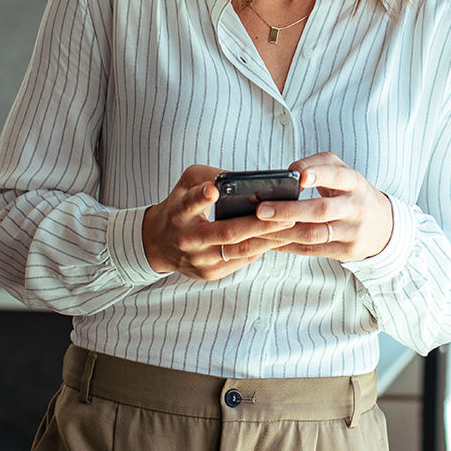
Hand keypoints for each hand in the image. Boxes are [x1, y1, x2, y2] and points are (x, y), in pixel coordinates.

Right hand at [141, 165, 298, 280]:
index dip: (201, 196)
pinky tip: (280, 240)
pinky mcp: (209, 274)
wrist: (157, 243)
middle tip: (287, 215)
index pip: (189, 203)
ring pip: (239, 251)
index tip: (214, 189)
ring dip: (268, 240)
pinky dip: (260, 249)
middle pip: (227, 233)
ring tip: (292, 228)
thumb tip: (248, 179)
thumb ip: (212, 176)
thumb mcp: (187, 183)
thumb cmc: (179, 206)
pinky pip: (241, 261)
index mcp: (178, 212)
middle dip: (259, 225)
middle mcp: (187, 239)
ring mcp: (199, 260)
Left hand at [259, 152, 394, 262]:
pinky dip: (289, 246)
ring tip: (258, 227)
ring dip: (284, 232)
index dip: (318, 175)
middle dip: (289, 210)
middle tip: (261, 210)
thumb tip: (286, 174)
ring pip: (314, 234)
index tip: (298, 177)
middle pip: (321, 210)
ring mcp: (353, 232)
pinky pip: (313, 250)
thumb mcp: (343, 173)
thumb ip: (316, 165)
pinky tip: (270, 241)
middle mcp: (356, 207)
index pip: (338, 176)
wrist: (384, 226)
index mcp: (355, 182)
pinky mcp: (347, 251)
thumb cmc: (352, 193)